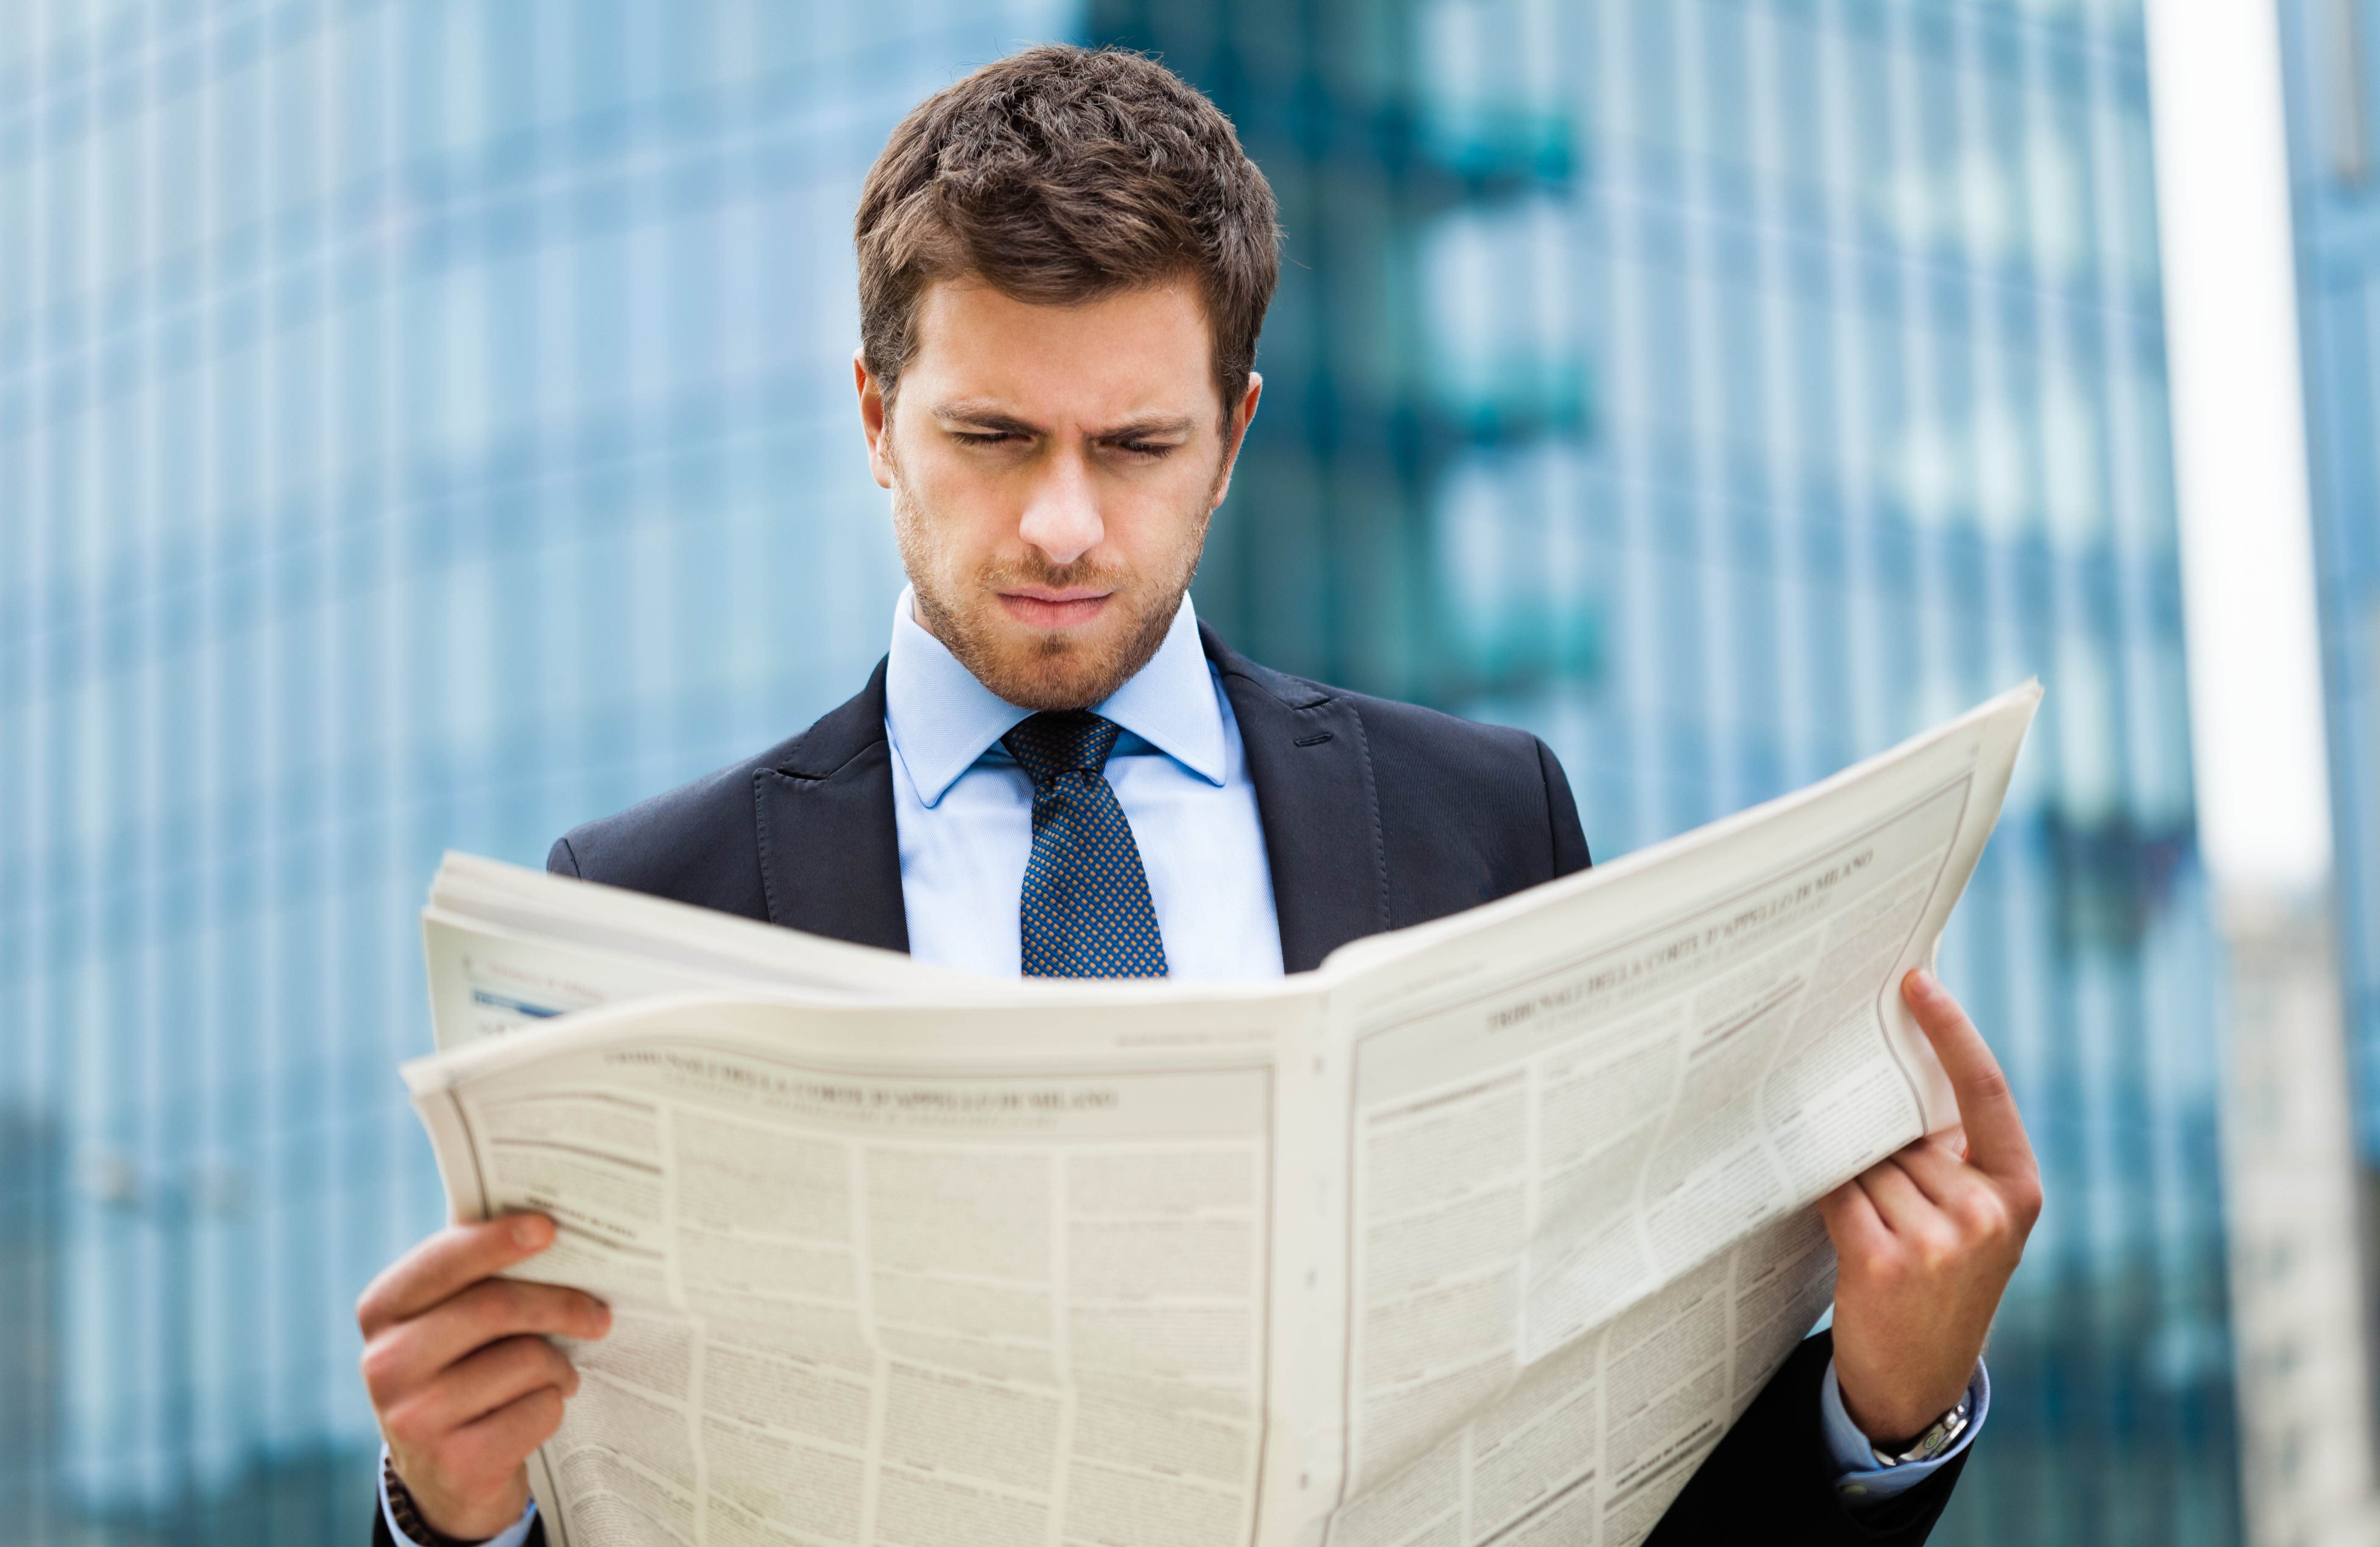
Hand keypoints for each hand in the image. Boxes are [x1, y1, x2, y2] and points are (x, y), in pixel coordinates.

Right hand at [357, 1214, 610, 1537]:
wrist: (443, 1478)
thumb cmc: (461, 1373)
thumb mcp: (449, 1325)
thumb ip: (477, 1278)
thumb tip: (546, 1227)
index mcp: (383, 1311)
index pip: (444, 1260)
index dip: (498, 1240)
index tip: (549, 1228)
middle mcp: (386, 1363)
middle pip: (495, 1306)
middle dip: (562, 1303)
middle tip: (598, 1313)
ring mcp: (415, 1418)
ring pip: (526, 1359)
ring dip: (560, 1366)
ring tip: (559, 1374)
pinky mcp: (456, 1463)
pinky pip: (538, 1410)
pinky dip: (553, 1406)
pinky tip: (538, 1411)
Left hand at [1816, 968, 2041, 1445]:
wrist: (1916, 1382)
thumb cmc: (1940, 1286)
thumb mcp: (1973, 1222)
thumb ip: (1951, 1158)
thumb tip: (1888, 1077)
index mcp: (2017, 1189)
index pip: (1984, 1089)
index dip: (1951, 1029)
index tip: (1918, 980)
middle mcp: (1986, 1210)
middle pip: (1904, 1131)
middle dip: (1876, 1138)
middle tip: (1868, 1172)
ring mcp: (1940, 1236)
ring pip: (1867, 1161)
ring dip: (1852, 1177)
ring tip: (1867, 1224)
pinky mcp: (1887, 1258)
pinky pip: (1839, 1193)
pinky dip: (1826, 1194)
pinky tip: (1834, 1220)